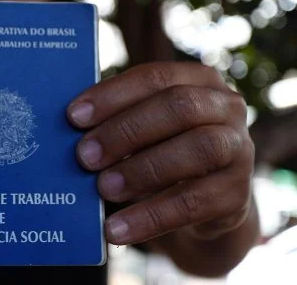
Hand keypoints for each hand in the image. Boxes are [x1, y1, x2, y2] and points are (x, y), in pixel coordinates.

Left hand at [67, 62, 254, 245]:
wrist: (205, 197)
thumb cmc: (163, 147)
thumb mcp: (144, 128)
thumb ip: (116, 121)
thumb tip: (67, 131)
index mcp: (198, 80)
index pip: (155, 77)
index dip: (113, 95)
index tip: (73, 116)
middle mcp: (226, 107)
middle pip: (179, 107)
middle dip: (126, 131)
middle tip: (84, 156)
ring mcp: (238, 148)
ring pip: (196, 150)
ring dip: (141, 170)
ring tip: (102, 189)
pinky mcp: (237, 193)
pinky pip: (195, 203)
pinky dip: (151, 217)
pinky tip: (117, 229)